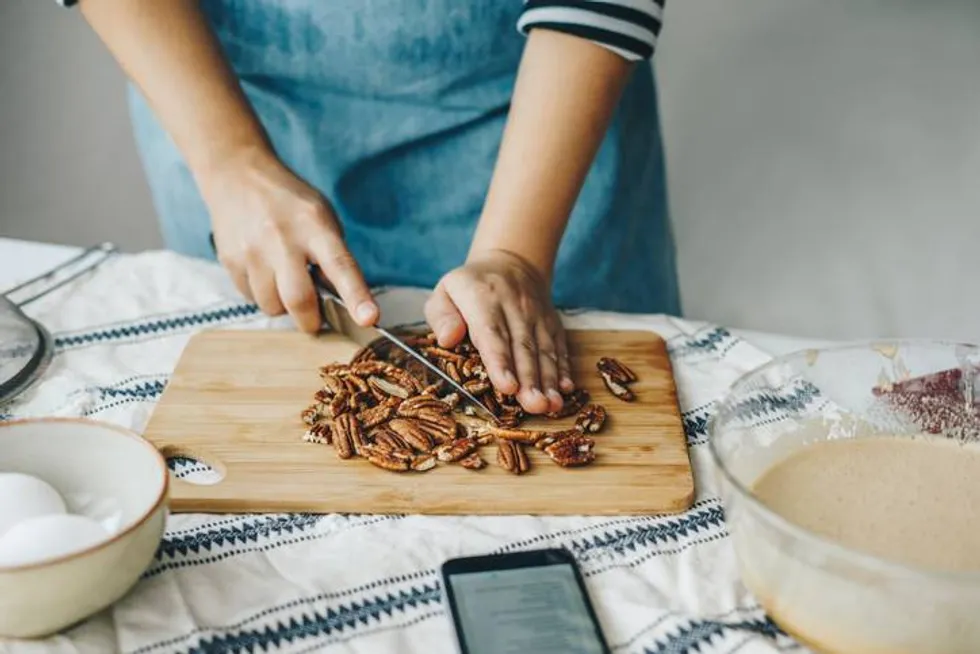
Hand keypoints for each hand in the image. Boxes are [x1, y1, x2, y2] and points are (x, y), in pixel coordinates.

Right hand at [202, 148, 378, 332]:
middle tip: (315, 320)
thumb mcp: (322, 219)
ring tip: (285, 281)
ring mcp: (252, 251)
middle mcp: (282, 238)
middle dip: (310, 320)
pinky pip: (251, 298)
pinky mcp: (230, 261)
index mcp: (315, 226)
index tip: (369, 319)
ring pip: (272, 305)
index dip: (356, 296)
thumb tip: (340, 304)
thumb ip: (333, 257)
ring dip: (284, 306)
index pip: (340, 266)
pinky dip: (263, 295)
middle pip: (298, 299)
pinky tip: (265, 272)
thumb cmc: (291, 205)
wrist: (238, 176)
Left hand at [423, 249, 573, 413]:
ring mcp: (537, 314)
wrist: (511, 263)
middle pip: (522, 346)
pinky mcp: (552, 322)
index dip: (501, 361)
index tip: (507, 386)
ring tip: (551, 405)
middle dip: (530, 379)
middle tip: (534, 405)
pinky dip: (563, 368)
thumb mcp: (445, 292)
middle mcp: (514, 306)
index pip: (492, 333)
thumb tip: (448, 339)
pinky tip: (566, 389)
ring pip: (544, 349)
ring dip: (549, 379)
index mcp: (482, 298)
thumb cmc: (469, 288)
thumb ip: (441, 316)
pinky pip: (559, 346)